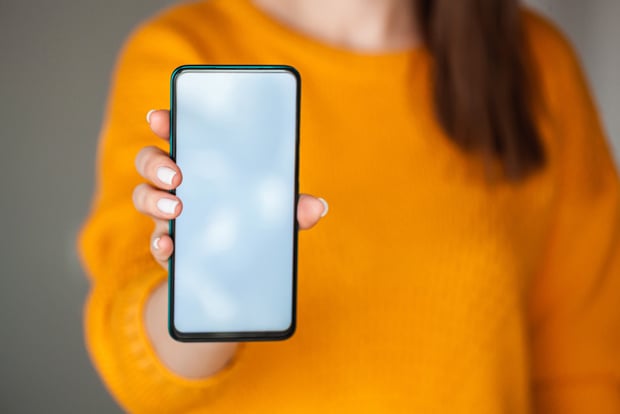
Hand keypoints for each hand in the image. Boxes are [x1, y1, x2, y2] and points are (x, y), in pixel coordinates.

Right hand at [133, 109, 327, 268]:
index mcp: (201, 163)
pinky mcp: (167, 244)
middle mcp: (177, 184)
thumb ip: (292, 208)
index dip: (164, 121)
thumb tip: (317, 207)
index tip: (159, 116)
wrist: (232, 269)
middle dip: (155, 162)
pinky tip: (170, 244)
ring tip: (177, 208)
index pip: (176, 133)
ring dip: (154, 200)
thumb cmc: (250, 222)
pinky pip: (154, 240)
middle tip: (176, 174)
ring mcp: (167, 213)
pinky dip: (159, 241)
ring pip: (143, 196)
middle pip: (149, 160)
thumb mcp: (272, 212)